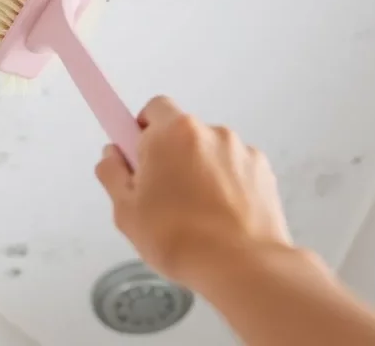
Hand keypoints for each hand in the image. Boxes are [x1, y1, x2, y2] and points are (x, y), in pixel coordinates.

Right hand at [95, 96, 292, 289]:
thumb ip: (113, 174)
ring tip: (194, 214)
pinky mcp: (263, 171)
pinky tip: (219, 217)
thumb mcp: (126, 211)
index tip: (136, 156)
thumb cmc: (181, 240)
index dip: (141, 131)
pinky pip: (235, 170)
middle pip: (182, 132)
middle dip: (170, 155)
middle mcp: (210, 132)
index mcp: (172, 132)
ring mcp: (240, 150)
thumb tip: (112, 156)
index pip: (153, 109)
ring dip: (200, 171)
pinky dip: (226, 185)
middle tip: (160, 194)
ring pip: (209, 152)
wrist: (243, 266)